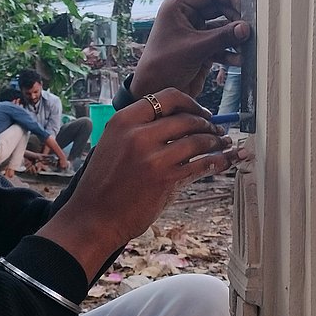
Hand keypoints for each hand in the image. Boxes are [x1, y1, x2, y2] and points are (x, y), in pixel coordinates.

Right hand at [36, 89, 247, 279]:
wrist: (94, 217)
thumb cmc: (105, 184)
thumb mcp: (115, 145)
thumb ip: (142, 131)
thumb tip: (179, 123)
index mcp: (124, 120)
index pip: (167, 97)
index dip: (190, 103)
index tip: (201, 112)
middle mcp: (138, 134)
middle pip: (186, 118)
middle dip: (207, 124)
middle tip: (216, 130)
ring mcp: (152, 156)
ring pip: (196, 140)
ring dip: (215, 142)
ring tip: (222, 145)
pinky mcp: (165, 178)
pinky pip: (200, 164)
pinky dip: (216, 161)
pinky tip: (221, 162)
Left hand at [131, 0, 249, 98]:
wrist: (154, 92)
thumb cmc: (162, 66)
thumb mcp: (194, 49)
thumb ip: (222, 37)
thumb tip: (245, 28)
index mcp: (179, 7)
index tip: (248, 8)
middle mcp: (188, 17)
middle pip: (221, 10)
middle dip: (236, 20)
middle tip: (250, 29)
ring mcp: (196, 34)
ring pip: (223, 29)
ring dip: (235, 38)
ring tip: (247, 46)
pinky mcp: (202, 51)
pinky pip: (222, 46)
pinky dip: (231, 52)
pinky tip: (239, 60)